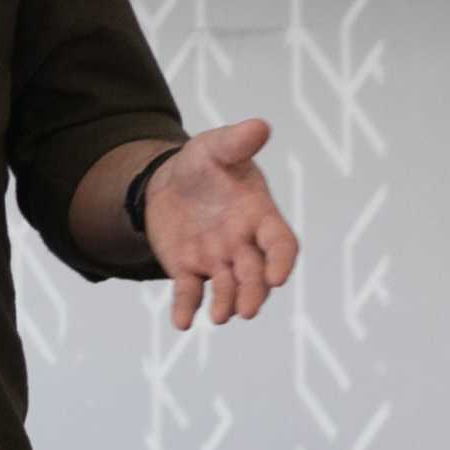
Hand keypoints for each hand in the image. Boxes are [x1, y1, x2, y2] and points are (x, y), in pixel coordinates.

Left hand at [147, 118, 298, 329]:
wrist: (168, 183)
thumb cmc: (204, 164)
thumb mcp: (216, 148)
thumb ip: (236, 142)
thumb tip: (260, 126)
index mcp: (258, 216)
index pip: (280, 243)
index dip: (281, 261)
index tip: (277, 277)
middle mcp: (242, 244)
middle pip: (255, 274)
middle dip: (253, 291)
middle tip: (247, 309)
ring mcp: (216, 260)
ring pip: (227, 288)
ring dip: (225, 303)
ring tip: (220, 318)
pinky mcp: (188, 269)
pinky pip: (189, 292)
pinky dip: (186, 307)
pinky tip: (182, 323)